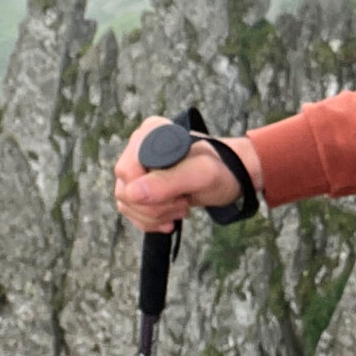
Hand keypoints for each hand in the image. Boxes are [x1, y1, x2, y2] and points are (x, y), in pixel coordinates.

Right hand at [112, 115, 262, 234]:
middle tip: (183, 205)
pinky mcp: (140, 185)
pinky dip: (151, 221)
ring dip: (155, 216)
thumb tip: (132, 193)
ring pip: (126, 204)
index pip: (126, 172)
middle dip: (155, 207)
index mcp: (149, 134)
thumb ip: (167, 182)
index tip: (179, 195)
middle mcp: (137, 148)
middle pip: (124, 190)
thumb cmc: (222, 169)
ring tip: (182, 209)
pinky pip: (131, 211)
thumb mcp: (201, 175)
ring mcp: (137, 167)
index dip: (148, 193)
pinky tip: (170, 219)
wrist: (231, 176)